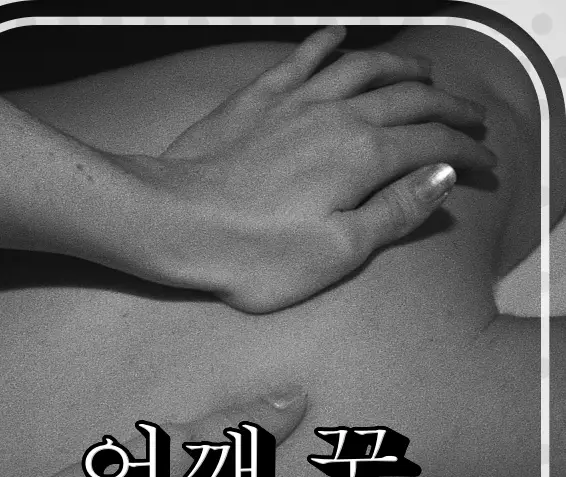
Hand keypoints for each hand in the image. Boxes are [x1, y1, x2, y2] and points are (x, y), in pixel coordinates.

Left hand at [110, 26, 493, 312]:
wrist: (177, 224)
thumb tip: (442, 177)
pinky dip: (323, 44)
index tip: (488, 165)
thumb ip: (395, 212)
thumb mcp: (338, 252)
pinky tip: (337, 34)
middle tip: (474, 118)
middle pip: (412, 98)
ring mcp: (296, 103)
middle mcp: (338, 117)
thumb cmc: (255, 252)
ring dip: (404, 66)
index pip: (435, 145)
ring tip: (427, 72)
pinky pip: (299, 59)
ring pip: (365, 68)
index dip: (468, 153)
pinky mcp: (258, 101)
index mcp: (363, 157)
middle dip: (451, 106)